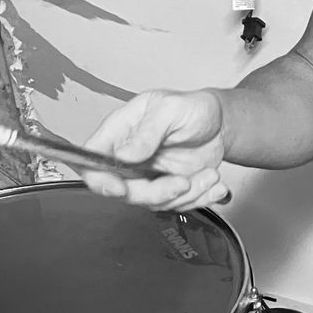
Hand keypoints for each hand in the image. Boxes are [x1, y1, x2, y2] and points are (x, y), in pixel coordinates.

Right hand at [79, 89, 230, 210]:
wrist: (220, 123)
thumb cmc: (191, 107)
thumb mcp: (170, 109)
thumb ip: (148, 131)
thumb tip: (125, 154)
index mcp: (120, 133)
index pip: (92, 161)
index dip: (99, 179)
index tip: (119, 188)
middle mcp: (130, 159)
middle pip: (124, 191)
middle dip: (157, 193)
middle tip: (183, 182)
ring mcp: (149, 176)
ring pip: (155, 202)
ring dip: (187, 194)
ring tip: (209, 174)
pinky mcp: (169, 188)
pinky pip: (178, 205)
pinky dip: (200, 199)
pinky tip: (214, 184)